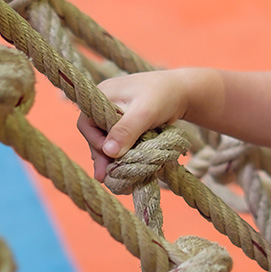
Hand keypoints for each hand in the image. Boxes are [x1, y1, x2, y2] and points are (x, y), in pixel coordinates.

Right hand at [77, 70, 191, 181]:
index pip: (87, 125)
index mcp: (101, 96)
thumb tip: (108, 151)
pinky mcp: (127, 126)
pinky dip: (124, 154)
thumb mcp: (144, 112)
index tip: (110, 158)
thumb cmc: (163, 96)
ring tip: (115, 179)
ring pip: (109, 142)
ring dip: (113, 159)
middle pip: (97, 137)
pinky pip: (120, 142)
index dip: (96, 144)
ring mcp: (115, 117)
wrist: (183, 92)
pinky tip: (126, 169)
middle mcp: (104, 107)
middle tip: (106, 178)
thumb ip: (126, 130)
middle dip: (104, 156)